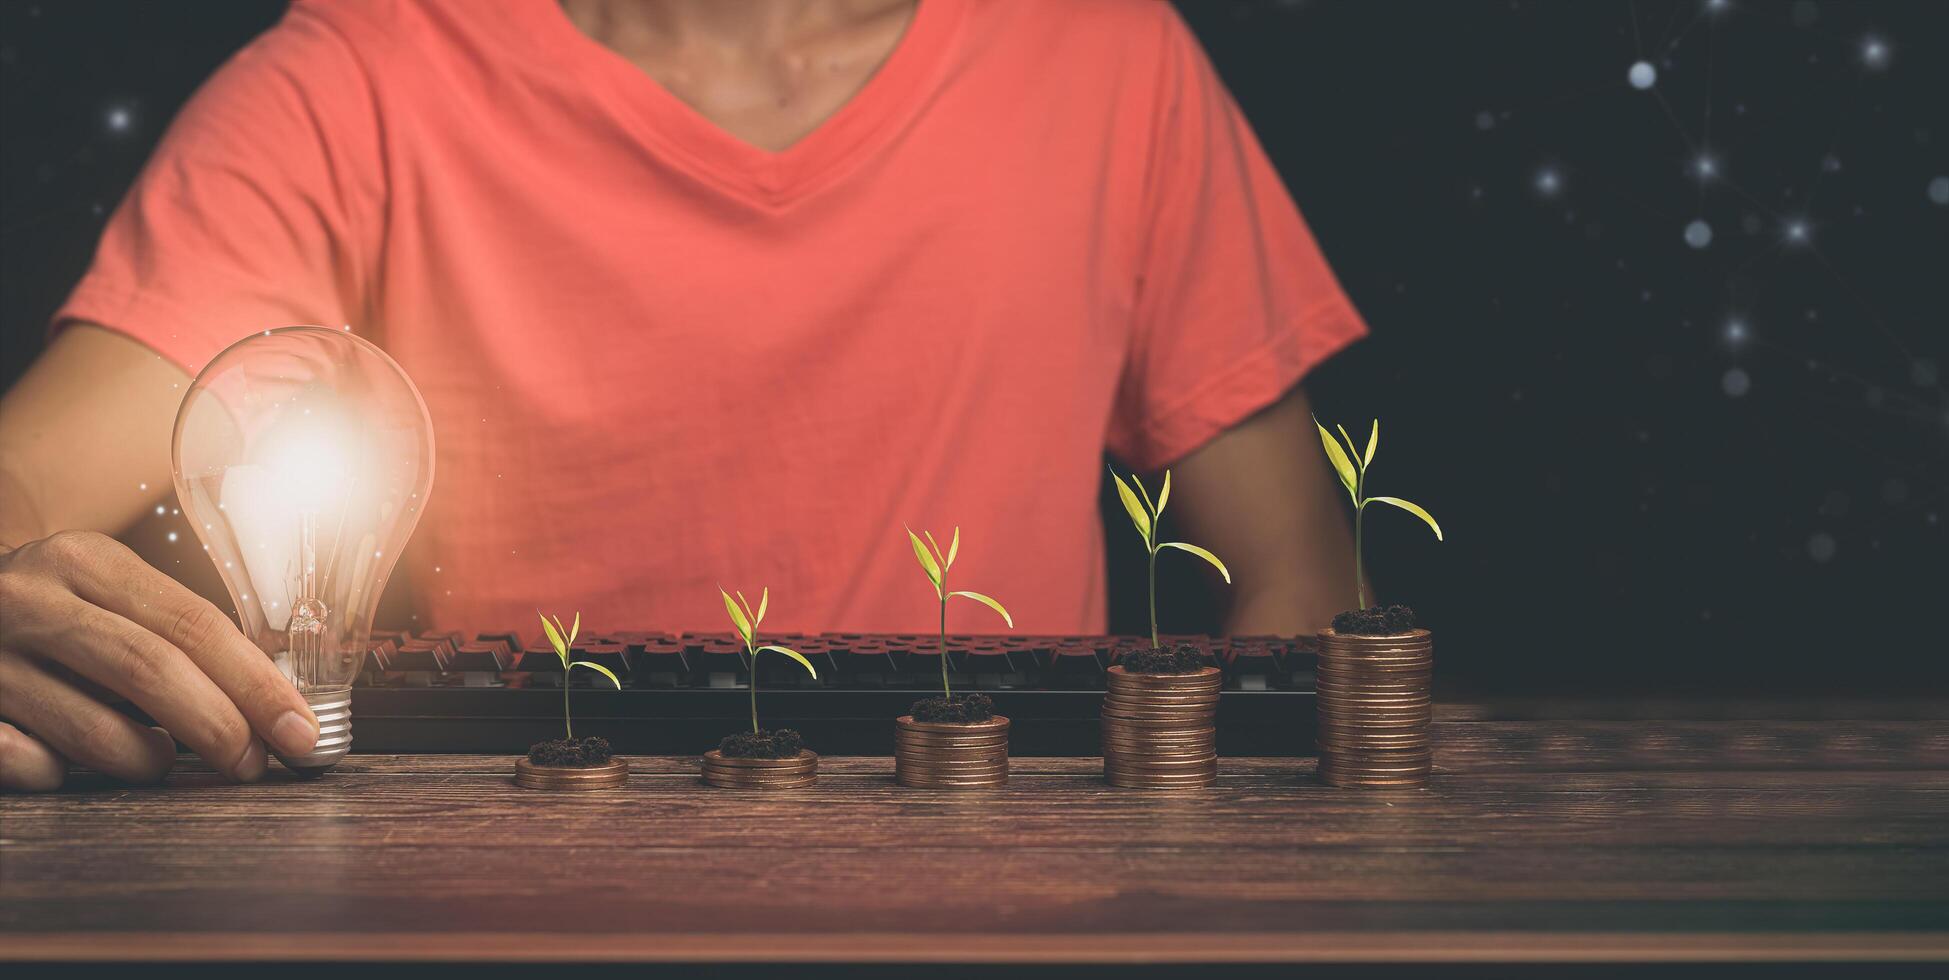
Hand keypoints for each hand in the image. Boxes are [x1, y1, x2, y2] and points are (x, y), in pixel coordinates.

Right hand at [0, 530, 318, 790]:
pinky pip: (27, 763)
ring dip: (146, 760)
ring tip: (159, 760)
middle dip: (220, 727)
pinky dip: (64, 775)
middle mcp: (30, 600)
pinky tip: (70, 766)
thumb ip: (173, 634)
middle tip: (253, 767)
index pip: (194, 623)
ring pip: (92, 729)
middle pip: (150, 669)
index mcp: (85, 561)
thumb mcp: (104, 596)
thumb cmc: (49, 617)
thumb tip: (271, 703)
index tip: (301, 730)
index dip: (256, 684)